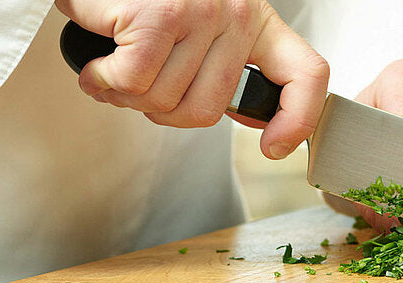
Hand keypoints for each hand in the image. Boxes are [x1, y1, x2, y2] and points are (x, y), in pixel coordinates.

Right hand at [54, 0, 328, 158]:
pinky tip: (97, 63)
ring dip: (124, 95)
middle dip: (159, 111)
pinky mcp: (159, 15)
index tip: (273, 148)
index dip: (296, 120)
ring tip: (111, 68)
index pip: (305, 74)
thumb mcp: (202, 22)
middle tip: (136, 88)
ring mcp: (200, 14)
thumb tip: (245, 117)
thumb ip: (223, 65)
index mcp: (255, 22)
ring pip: (162, 100)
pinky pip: (132, 81)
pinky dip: (103, 79)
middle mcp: (235, 15)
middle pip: (205, 111)